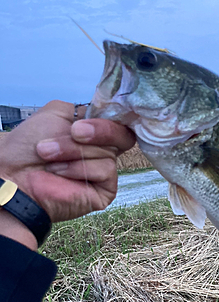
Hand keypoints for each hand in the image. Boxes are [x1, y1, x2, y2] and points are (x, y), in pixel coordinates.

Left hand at [0, 100, 134, 223]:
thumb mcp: (58, 113)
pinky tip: (60, 173)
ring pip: (109, 154)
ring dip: (75, 151)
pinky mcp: (105, 191)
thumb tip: (109, 115)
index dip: (112, 119)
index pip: (121, 123)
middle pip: (120, 135)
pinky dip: (80, 168)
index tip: (94, 118)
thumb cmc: (28, 147)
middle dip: (95, 131)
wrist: (15, 174)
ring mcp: (104, 172)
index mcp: (96, 133)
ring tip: (50, 157)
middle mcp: (103, 152)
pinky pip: (106, 171)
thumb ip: (86, 110)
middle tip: (74, 132)